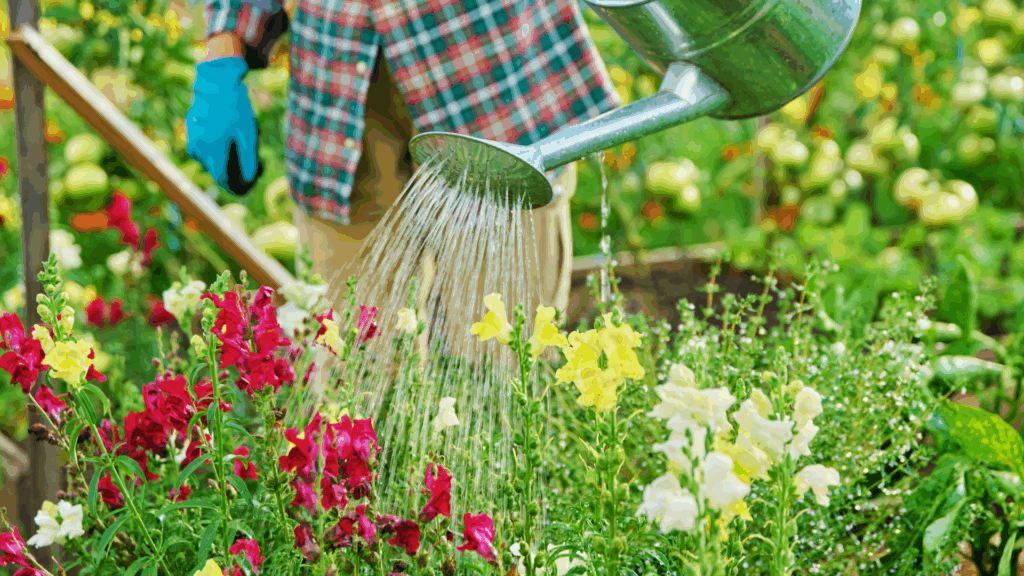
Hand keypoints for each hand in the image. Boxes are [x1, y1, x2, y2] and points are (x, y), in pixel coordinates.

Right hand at [185, 56, 263, 195]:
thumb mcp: (248, 134)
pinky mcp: (190, 128)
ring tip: (240, 149)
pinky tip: (227, 138)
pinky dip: (213, 149)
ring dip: (222, 160)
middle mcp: (198, 146)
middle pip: (214, 170)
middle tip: (253, 165)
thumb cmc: (236, 109)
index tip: (244, 189)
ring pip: (207, 159)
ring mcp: (192, 136)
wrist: (217, 82)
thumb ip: (249, 159)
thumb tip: (250, 179)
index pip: (220, 178)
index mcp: (212, 149)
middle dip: (231, 173)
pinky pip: (201, 147)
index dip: (233, 187)